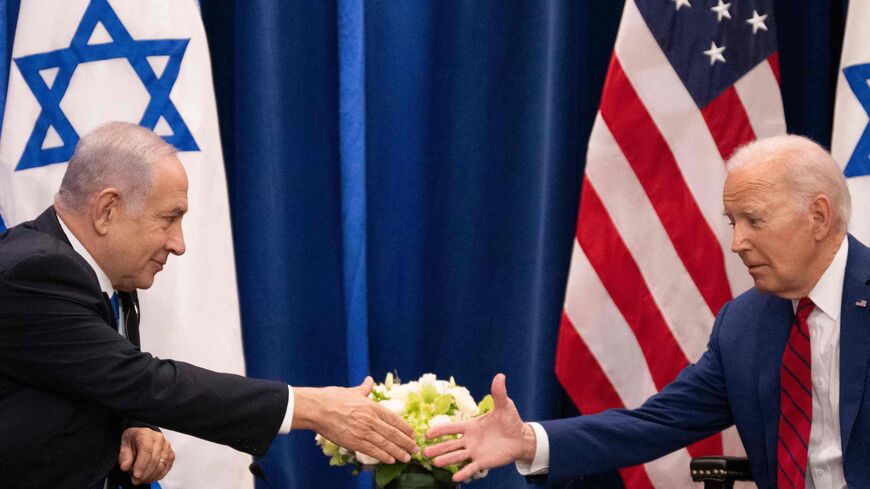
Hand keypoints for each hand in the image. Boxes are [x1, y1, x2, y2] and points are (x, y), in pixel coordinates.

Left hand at [118, 427, 174, 484]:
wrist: (142, 436)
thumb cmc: (134, 440)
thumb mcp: (124, 445)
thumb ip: (124, 456)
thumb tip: (125, 466)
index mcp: (146, 434)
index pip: (146, 450)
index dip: (142, 464)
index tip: (136, 475)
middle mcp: (158, 440)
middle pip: (155, 460)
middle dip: (145, 474)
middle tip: (135, 480)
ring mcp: (166, 447)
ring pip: (162, 466)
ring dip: (151, 476)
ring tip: (141, 479)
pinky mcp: (170, 455)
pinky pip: (166, 468)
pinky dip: (158, 475)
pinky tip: (150, 477)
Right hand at [293, 376, 417, 463]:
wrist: (317, 409)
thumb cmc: (333, 398)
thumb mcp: (352, 391)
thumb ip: (364, 388)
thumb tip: (369, 380)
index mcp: (372, 406)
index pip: (394, 419)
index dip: (405, 428)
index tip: (413, 434)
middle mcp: (371, 419)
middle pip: (393, 433)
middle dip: (406, 442)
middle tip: (416, 448)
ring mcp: (364, 431)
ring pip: (386, 444)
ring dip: (399, 452)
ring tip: (407, 457)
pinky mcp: (354, 442)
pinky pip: (373, 451)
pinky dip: (384, 456)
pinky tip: (391, 460)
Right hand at [423, 373, 536, 481]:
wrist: (520, 438)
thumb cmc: (510, 421)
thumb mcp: (504, 405)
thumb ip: (499, 393)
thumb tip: (500, 375)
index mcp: (471, 426)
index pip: (452, 428)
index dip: (440, 430)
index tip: (427, 433)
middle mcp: (469, 440)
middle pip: (450, 444)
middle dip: (438, 447)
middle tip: (424, 452)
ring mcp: (475, 452)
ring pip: (457, 456)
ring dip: (446, 460)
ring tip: (435, 463)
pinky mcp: (483, 462)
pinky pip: (471, 468)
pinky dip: (463, 473)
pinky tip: (455, 478)